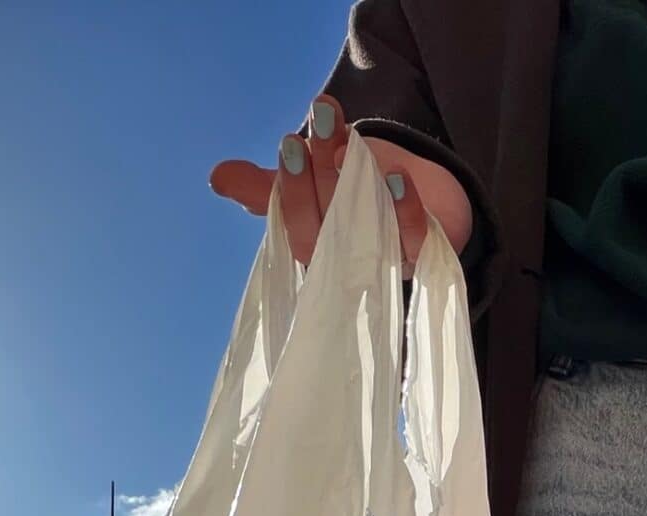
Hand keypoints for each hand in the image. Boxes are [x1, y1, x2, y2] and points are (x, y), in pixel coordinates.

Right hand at [211, 97, 472, 267]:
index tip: (288, 141)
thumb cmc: (360, 192)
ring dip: (355, 181)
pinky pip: (413, 236)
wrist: (428, 196)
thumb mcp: (311, 180)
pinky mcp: (422, 253)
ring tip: (346, 138)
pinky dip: (404, 208)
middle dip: (318, 172)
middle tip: (315, 124)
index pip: (294, 227)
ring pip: (364, 225)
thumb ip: (269, 184)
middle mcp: (346, 260)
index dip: (290, 188)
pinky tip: (396, 177)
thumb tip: (218, 178)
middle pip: (327, 224)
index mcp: (313, 247)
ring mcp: (384, 258)